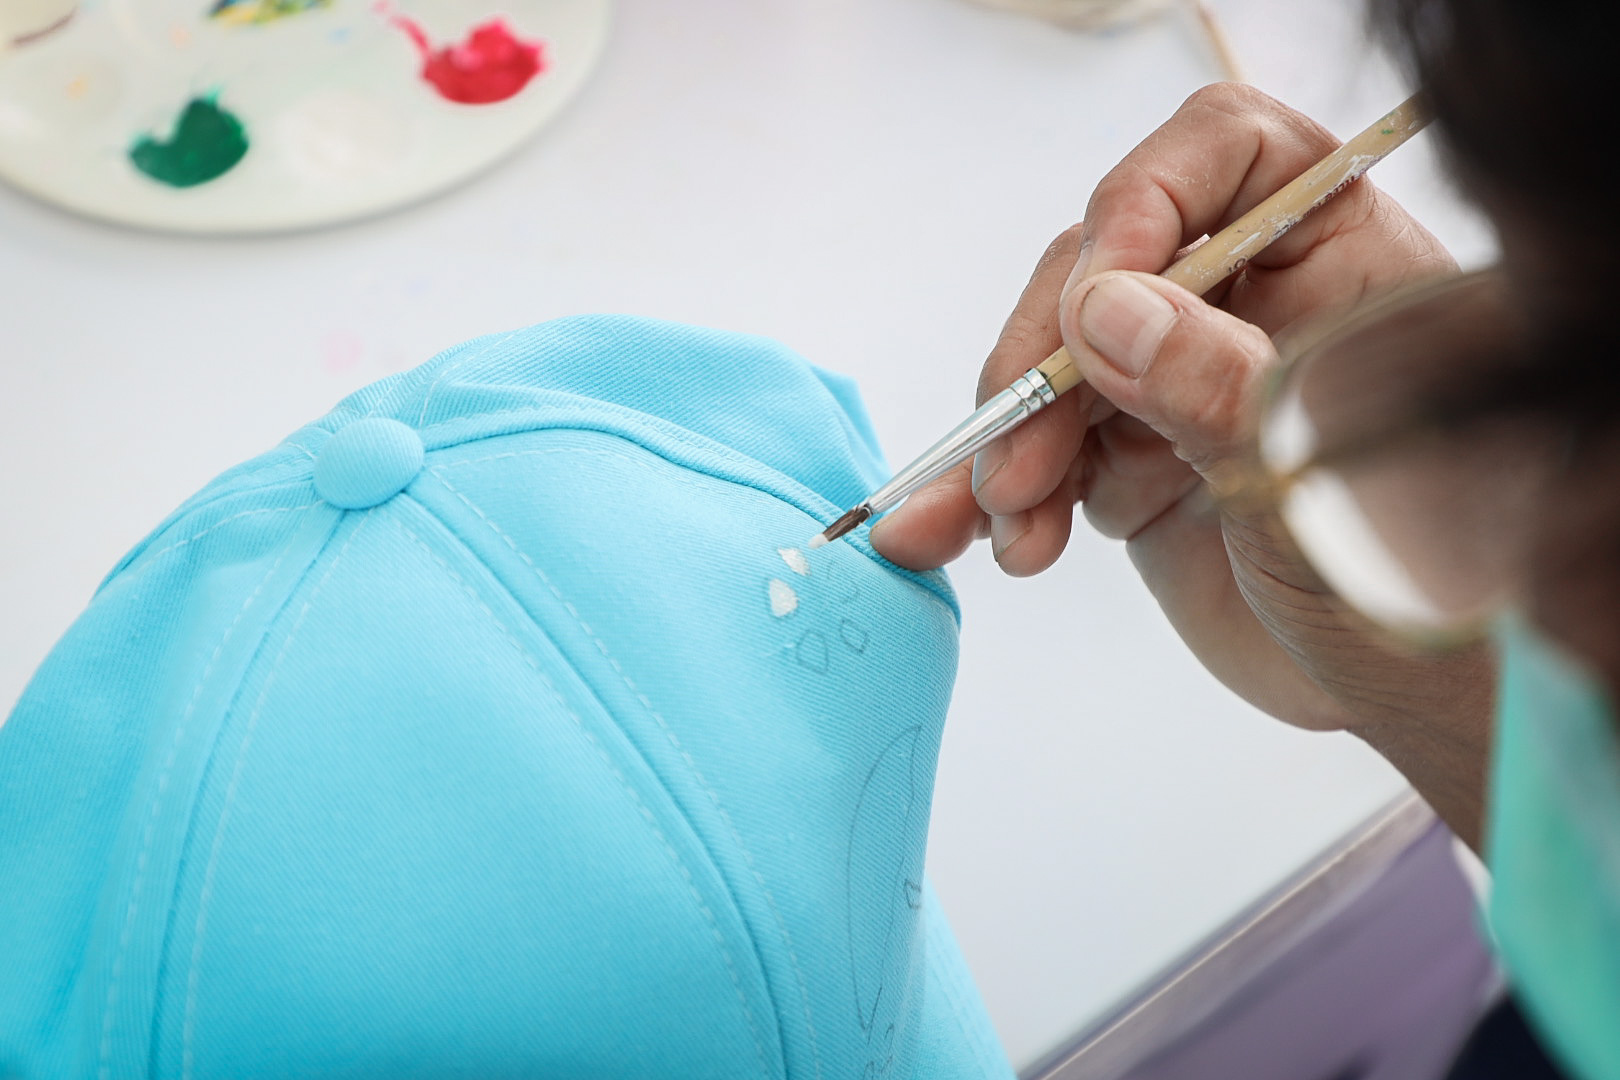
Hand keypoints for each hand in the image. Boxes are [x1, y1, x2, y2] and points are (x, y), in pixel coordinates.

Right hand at [871, 84, 1493, 843]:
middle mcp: (1246, 298)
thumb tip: (1101, 311)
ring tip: (1004, 535)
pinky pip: (1038, 449)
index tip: (1089, 311)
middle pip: (1102, 269)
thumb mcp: (1323, 474)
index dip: (1141, 207)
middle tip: (1017, 472)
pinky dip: (992, 494)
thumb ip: (1216, 384)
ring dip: (1005, 448)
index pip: (1225, 152)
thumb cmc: (1414, 576)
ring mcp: (1178, 376)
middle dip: (1042, 370)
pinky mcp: (1129, 456)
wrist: (1401, 699)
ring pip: (1052, 365)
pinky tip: (957, 538)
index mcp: (1334, 253)